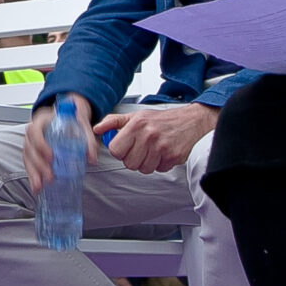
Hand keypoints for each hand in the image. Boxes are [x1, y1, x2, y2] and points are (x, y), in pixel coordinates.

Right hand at [22, 95, 97, 193]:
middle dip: (39, 164)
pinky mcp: (33, 154)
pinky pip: (29, 165)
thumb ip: (88, 141)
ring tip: (40, 186)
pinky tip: (36, 188)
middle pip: (29, 148)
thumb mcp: (82, 126)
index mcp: (42, 121)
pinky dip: (32, 177)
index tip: (51, 156)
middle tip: (50, 176)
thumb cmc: (71, 121)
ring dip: (33, 173)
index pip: (35, 131)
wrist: (65, 119)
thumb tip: (92, 159)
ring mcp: (31, 143)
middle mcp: (33, 132)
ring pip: (27, 158)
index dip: (40, 144)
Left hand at [102, 102, 217, 174]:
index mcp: (136, 125)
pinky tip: (163, 153)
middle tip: (140, 150)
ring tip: (152, 151)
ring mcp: (162, 147)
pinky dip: (160, 164)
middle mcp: (149, 136)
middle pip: (129, 163)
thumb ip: (113, 122)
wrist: (189, 120)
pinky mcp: (174, 156)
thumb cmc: (159, 119)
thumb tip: (96, 129)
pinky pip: (159, 170)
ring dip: (147, 163)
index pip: (115, 150)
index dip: (119, 151)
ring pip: (144, 169)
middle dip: (133, 159)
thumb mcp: (134, 116)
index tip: (125, 148)